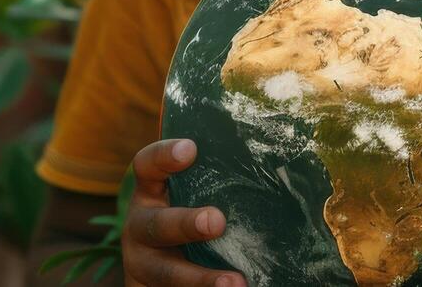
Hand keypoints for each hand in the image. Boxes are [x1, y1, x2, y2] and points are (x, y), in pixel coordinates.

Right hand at [123, 139, 242, 286]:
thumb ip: (216, 183)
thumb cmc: (190, 220)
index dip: (164, 156)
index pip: (147, 166)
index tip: (190, 149)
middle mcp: (141, 226)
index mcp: (150, 193)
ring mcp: (144, 264)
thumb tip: (281, 168)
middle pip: (157, 224)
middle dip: (186, 224)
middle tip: (217, 221)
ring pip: (167, 272)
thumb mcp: (191, 197)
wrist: (160, 272)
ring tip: (235, 282)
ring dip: (201, 278)